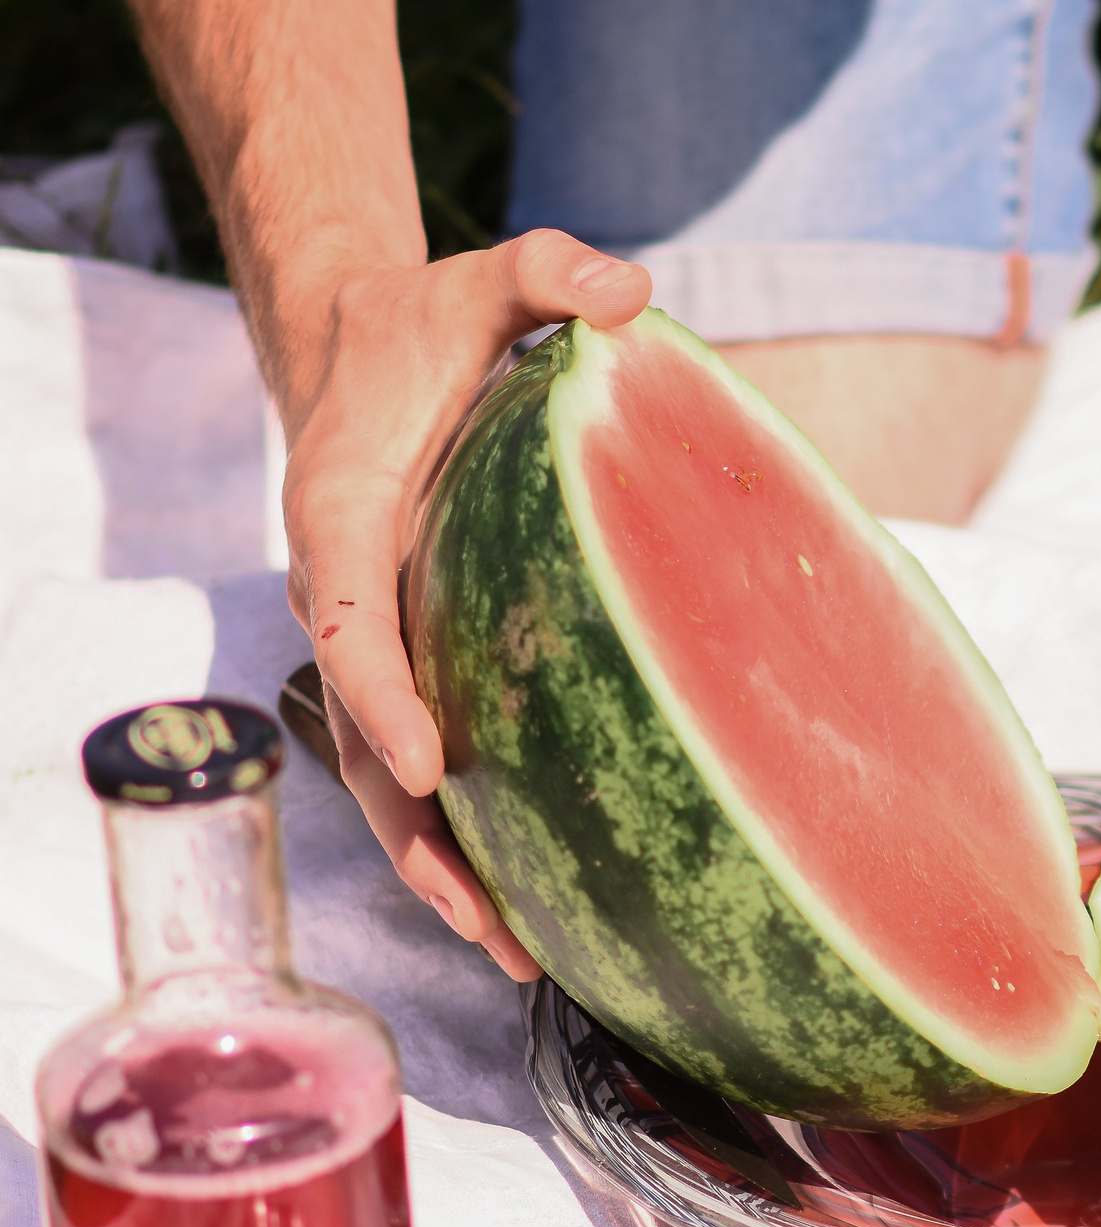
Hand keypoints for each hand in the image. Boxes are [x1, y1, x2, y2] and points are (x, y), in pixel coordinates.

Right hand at [284, 230, 650, 980]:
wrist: (371, 349)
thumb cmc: (431, 324)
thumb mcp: (486, 278)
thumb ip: (547, 271)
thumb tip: (628, 293)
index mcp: (346, 516)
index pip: (351, 619)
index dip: (382, 693)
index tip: (426, 760)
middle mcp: (351, 595)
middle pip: (365, 740)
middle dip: (419, 836)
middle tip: (486, 920)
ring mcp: (383, 639)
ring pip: (393, 779)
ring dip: (447, 867)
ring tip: (520, 955)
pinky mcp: (422, 660)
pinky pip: (435, 762)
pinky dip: (472, 832)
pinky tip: (537, 901)